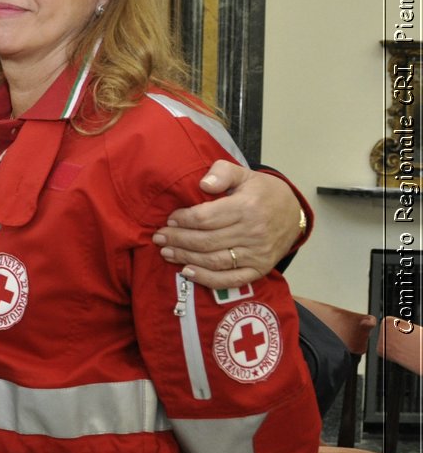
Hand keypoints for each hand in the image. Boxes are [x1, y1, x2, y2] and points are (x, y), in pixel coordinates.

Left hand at [153, 163, 301, 288]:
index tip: (169, 219)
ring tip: (166, 252)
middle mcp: (253, 233)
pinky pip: (230, 280)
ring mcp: (257, 254)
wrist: (293, 212)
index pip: (205, 218)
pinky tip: (187, 272)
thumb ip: (222, 172)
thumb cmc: (262, 192)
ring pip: (214, 261)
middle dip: (177, 240)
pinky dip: (207, 279)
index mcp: (247, 207)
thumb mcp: (244, 174)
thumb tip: (204, 184)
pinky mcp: (260, 269)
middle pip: (206, 241)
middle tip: (159, 237)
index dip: (183, 220)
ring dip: (185, 258)